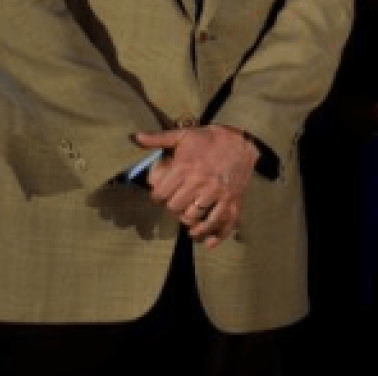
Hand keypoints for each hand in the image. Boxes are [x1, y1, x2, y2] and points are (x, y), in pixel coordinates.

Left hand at [134, 124, 258, 249]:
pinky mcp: (232, 199)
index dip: (157, 197)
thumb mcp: (183, 135)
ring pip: (194, 218)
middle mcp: (199, 182)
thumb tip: (135, 137)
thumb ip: (158, 139)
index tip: (160, 195)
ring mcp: (217, 193)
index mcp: (185, 168)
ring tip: (186, 218)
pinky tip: (207, 242)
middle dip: (171, 208)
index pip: (160, 195)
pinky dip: (214, 235)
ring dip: (188, 221)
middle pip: (175, 208)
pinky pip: (222, 222)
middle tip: (174, 204)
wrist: (242, 139)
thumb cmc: (209, 139)